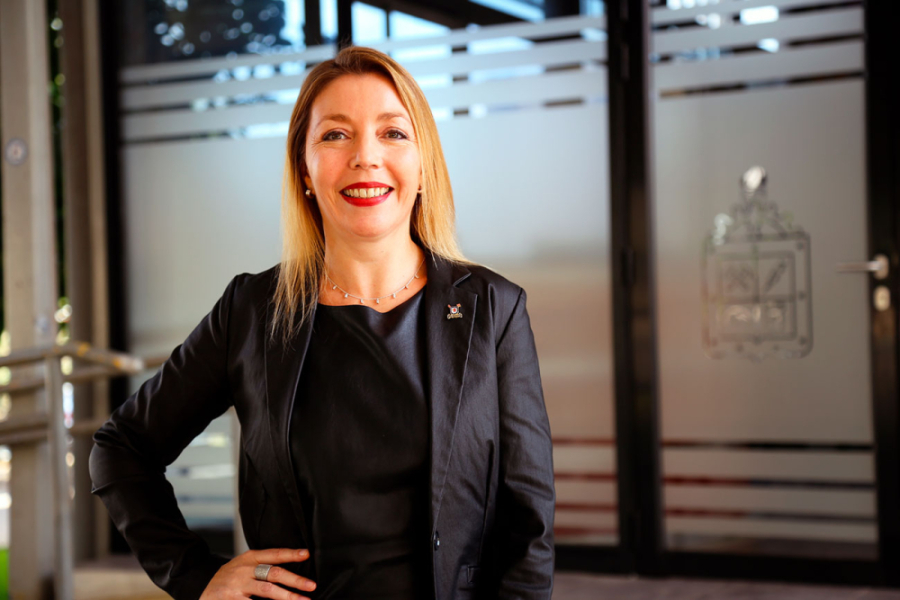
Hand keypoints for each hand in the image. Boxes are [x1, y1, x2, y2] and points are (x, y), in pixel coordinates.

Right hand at [200, 548, 315, 598]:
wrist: (202, 589)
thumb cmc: (230, 577)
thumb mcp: (244, 565)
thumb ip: (263, 565)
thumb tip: (291, 572)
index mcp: (249, 557)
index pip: (273, 554)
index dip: (290, 554)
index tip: (306, 554)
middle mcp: (244, 570)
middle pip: (273, 573)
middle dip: (295, 580)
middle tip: (311, 586)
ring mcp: (237, 586)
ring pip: (267, 590)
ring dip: (287, 596)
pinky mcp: (231, 599)